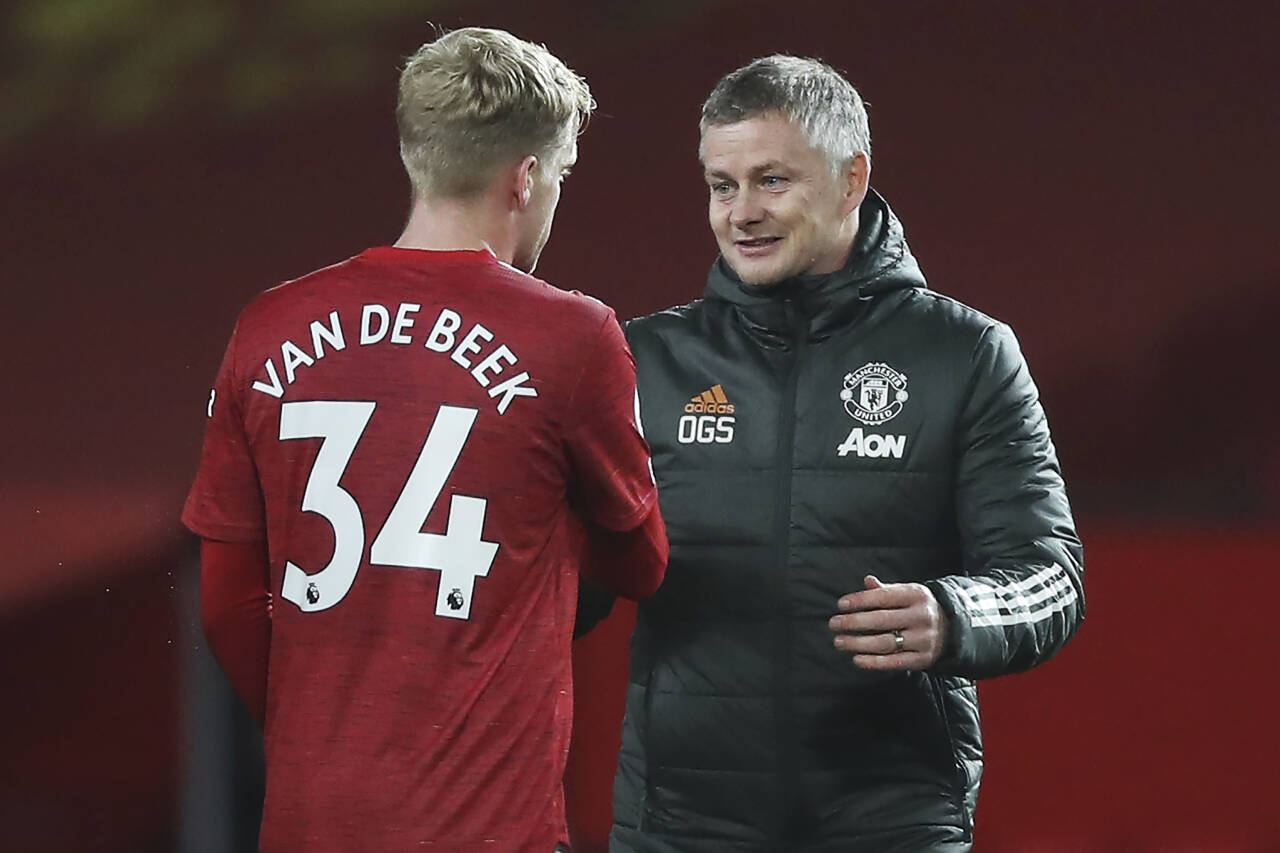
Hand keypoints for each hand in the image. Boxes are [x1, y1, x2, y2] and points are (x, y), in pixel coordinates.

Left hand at [828, 575, 948, 669]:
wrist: (954, 628)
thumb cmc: (920, 608)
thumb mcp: (908, 593)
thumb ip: (886, 590)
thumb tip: (867, 581)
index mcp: (916, 595)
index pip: (883, 597)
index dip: (860, 600)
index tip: (840, 605)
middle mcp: (921, 616)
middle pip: (881, 620)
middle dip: (853, 622)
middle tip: (833, 624)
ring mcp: (924, 639)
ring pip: (885, 642)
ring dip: (858, 643)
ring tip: (839, 641)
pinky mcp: (923, 658)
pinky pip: (895, 661)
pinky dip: (874, 662)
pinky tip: (856, 659)